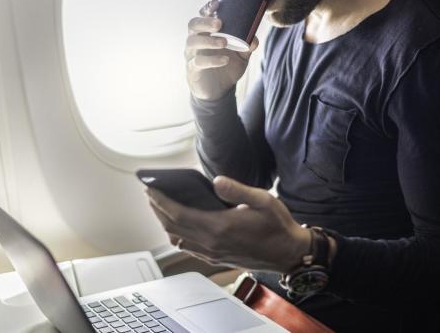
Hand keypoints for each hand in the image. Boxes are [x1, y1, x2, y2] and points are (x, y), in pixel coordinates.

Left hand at [146, 175, 311, 272]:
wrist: (289, 254)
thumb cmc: (278, 226)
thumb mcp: (263, 200)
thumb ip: (237, 190)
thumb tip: (216, 181)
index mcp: (219, 227)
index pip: (178, 213)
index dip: (160, 201)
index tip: (150, 188)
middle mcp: (211, 243)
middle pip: (172, 226)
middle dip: (157, 209)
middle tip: (150, 194)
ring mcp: (212, 253)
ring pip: (177, 238)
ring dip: (165, 223)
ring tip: (160, 207)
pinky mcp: (216, 259)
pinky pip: (188, 247)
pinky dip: (177, 235)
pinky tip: (178, 225)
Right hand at [185, 0, 259, 100]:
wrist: (218, 91)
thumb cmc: (227, 66)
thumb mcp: (241, 55)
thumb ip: (247, 46)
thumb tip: (255, 38)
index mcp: (206, 32)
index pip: (202, 15)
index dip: (207, 8)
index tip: (217, 3)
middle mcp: (196, 40)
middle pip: (193, 25)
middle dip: (205, 21)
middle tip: (220, 23)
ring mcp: (192, 55)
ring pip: (192, 42)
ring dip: (208, 40)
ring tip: (224, 42)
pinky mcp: (193, 69)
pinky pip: (198, 62)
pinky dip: (212, 60)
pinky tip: (225, 60)